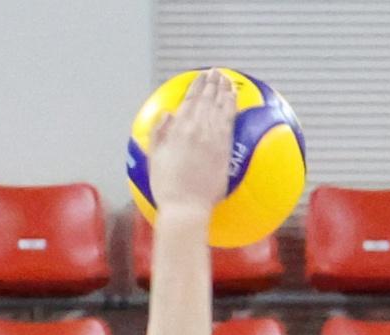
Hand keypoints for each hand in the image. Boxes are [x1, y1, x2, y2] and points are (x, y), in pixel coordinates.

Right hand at [143, 69, 242, 225]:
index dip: (197, 85)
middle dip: (211, 83)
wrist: (186, 207)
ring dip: (223, 90)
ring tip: (226, 79)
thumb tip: (167, 114)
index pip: (190, 100)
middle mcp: (197, 128)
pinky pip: (229, 120)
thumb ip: (159, 133)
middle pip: (207, 99)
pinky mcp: (225, 148)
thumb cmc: (167, 186)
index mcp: (178, 129)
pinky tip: (233, 98)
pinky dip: (231, 105)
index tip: (201, 76)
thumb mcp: (155, 158)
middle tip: (216, 72)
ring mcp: (213, 137)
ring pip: (220, 106)